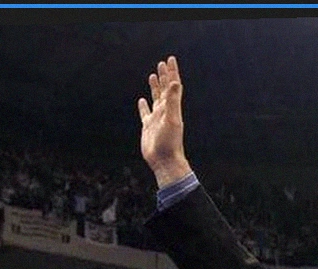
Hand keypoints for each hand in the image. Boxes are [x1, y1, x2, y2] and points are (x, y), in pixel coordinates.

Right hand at [137, 55, 191, 187]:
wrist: (164, 161)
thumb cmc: (170, 142)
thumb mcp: (172, 119)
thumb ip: (173, 100)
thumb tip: (175, 82)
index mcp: (172, 107)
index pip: (172, 86)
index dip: (171, 72)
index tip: (170, 59)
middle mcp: (165, 111)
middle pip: (164, 89)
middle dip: (164, 76)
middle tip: (162, 63)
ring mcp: (156, 119)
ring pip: (155, 99)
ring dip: (155, 87)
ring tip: (153, 76)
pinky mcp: (148, 127)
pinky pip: (145, 113)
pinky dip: (144, 106)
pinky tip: (142, 100)